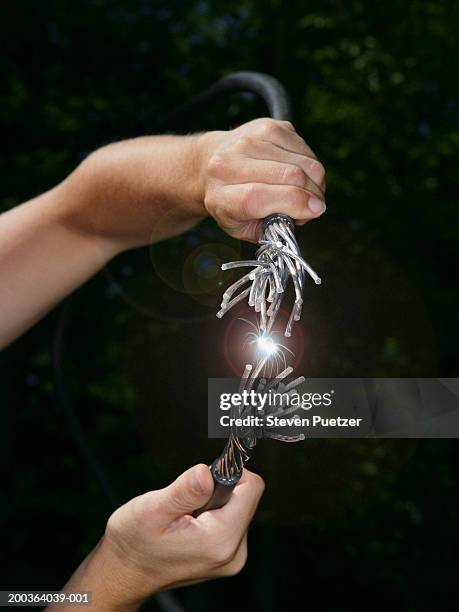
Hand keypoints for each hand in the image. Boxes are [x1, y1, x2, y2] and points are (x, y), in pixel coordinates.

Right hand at [54, 465, 263, 610]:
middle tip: (185, 501)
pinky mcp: (225, 555)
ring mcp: (231, 557)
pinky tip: (187, 524)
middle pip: (245, 496)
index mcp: (220, 540)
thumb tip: (207, 471)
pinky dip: (210, 513)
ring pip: (237, 506)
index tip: (202, 476)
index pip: (252, 488)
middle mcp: (233, 552)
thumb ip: (184, 490)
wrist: (123, 573)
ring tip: (182, 516)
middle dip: (216, 489)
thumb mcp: (152, 509)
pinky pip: (229, 519)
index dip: (228, 472)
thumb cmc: (133, 543)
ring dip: (212, 501)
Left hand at [200, 117, 325, 241]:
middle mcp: (231, 162)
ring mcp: (250, 140)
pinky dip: (310, 166)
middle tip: (312, 207)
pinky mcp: (268, 126)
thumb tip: (301, 215)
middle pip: (290, 176)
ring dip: (315, 182)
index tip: (315, 211)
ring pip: (303, 162)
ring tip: (305, 192)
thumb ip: (268, 231)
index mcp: (222, 195)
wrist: (209, 163)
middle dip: (312, 195)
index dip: (295, 204)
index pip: (260, 196)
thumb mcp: (240, 228)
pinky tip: (300, 174)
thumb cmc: (228, 200)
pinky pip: (305, 148)